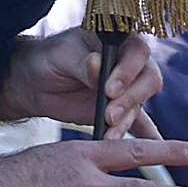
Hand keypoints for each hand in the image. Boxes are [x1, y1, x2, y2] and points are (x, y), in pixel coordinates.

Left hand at [0, 29, 162, 137]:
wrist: (36, 83)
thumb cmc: (49, 58)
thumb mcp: (62, 55)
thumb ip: (82, 62)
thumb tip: (97, 65)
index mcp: (118, 40)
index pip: (137, 53)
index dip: (127, 72)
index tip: (109, 89)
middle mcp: (129, 64)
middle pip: (148, 80)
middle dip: (130, 100)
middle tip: (110, 114)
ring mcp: (127, 88)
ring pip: (139, 105)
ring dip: (125, 120)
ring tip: (108, 132)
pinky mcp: (121, 111)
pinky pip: (138, 124)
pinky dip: (143, 136)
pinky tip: (151, 145)